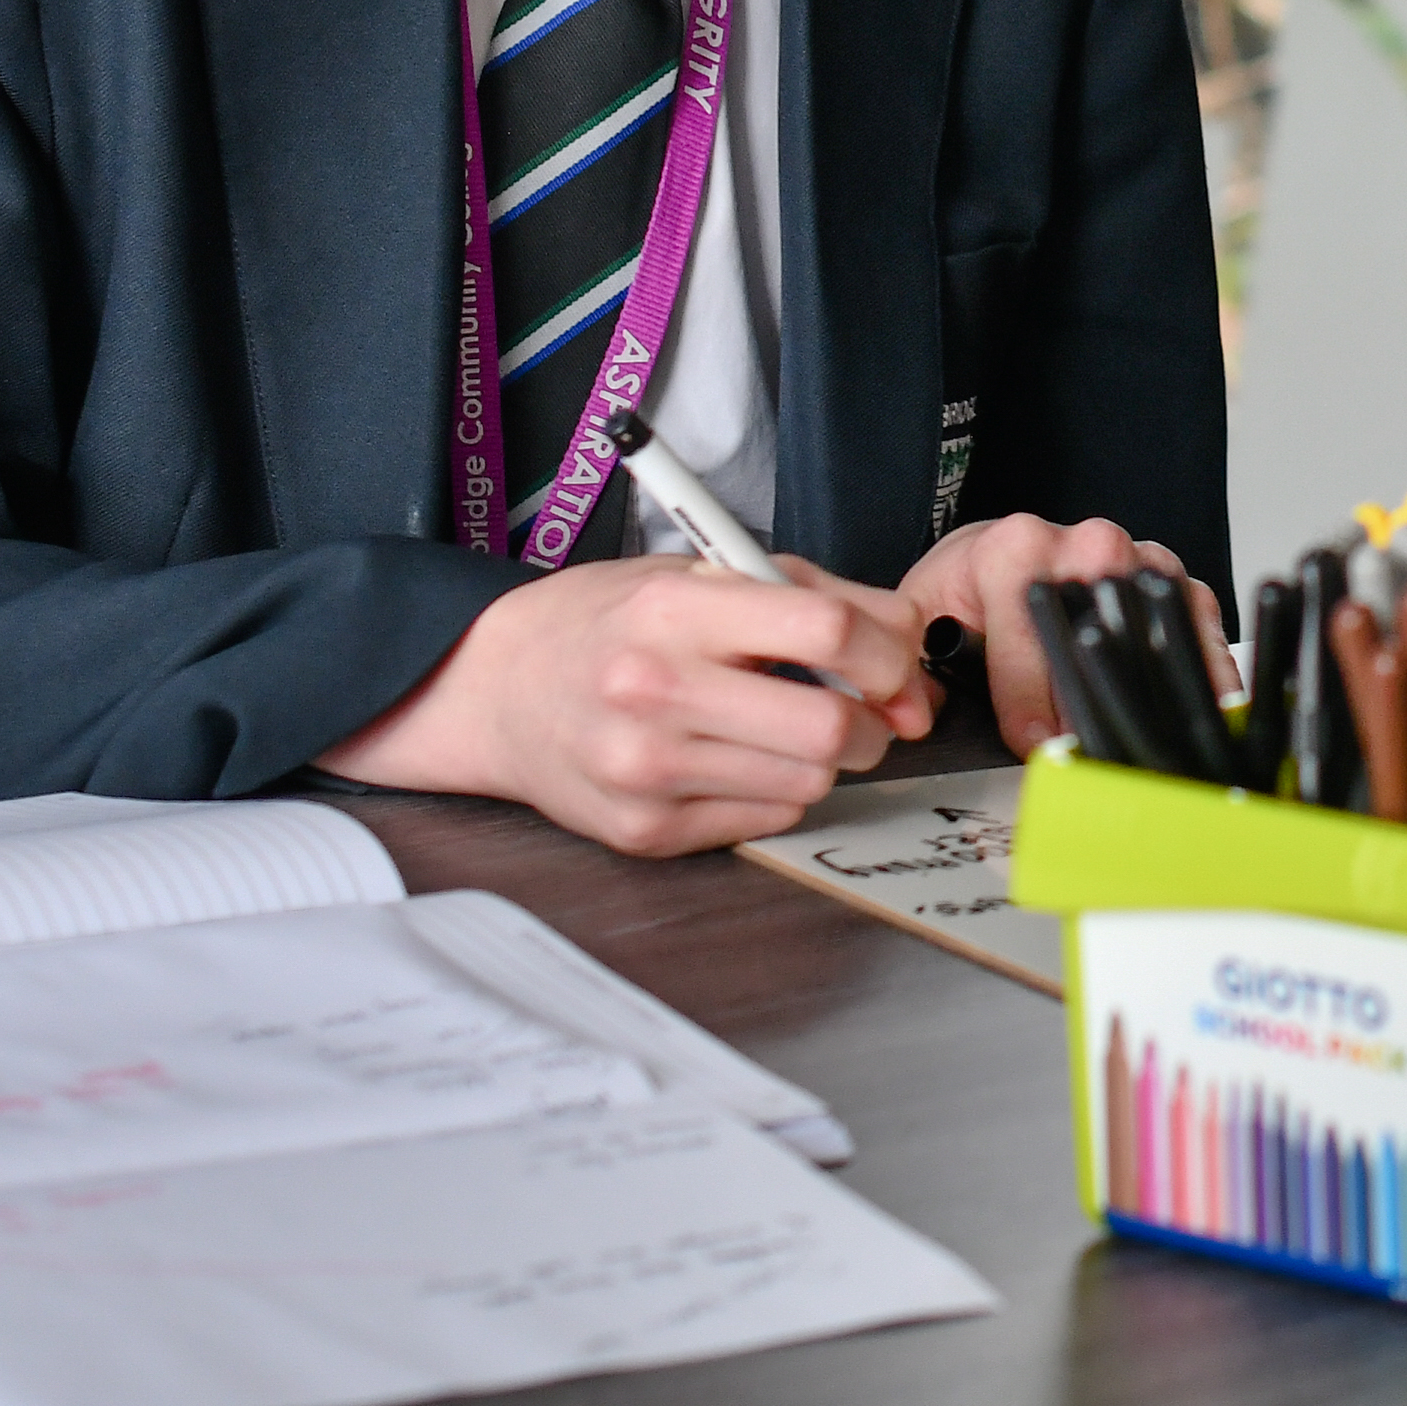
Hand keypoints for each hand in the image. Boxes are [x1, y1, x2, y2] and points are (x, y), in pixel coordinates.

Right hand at [315, 556, 932, 854]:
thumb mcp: (705, 574)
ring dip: (828, 758)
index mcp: (674, 610)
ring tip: (793, 727)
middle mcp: (653, 691)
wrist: (496, 690)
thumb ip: (819, 597)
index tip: (896, 662)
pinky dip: (779, 790)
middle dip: (875, 722)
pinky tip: (743, 757)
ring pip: (808, 783)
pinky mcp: (642, 831)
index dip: (888, 652)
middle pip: (830, 728)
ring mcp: (644, 771)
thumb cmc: (614, 621)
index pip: (826, 631)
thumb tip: (910, 656)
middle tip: (866, 709)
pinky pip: (766, 819)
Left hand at [899, 516, 1232, 750]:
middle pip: (1100, 631)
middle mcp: (1082, 543)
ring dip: (1156, 685)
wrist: (999, 553)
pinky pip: (1198, 621)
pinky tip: (1202, 711)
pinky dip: (1204, 668)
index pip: (1032, 634)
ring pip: (1156, 624)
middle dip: (1093, 702)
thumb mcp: (924, 622)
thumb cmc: (968, 592)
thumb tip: (919, 716)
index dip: (1028, 699)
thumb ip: (915, 670)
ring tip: (1152, 742)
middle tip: (1091, 758)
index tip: (1032, 745)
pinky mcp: (1171, 576)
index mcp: (1014, 550)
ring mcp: (1133, 557)